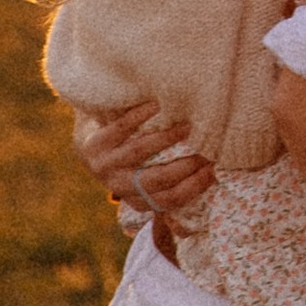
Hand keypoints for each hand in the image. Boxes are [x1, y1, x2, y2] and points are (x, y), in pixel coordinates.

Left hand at [74, 100, 216, 222]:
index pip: (170, 199)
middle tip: (207, 148)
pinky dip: (143, 116)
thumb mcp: (147, 178)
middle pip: (158, 179)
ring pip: (140, 151)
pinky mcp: (95, 144)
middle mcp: (121, 187)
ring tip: (188, 126)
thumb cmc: (131, 159)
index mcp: (138, 199)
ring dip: (167, 138)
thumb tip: (216, 178)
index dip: (194, 186)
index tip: (215, 169)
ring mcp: (106, 166)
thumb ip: (173, 182)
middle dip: (186, 164)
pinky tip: (160, 106)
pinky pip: (122, 128)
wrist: (89, 142)